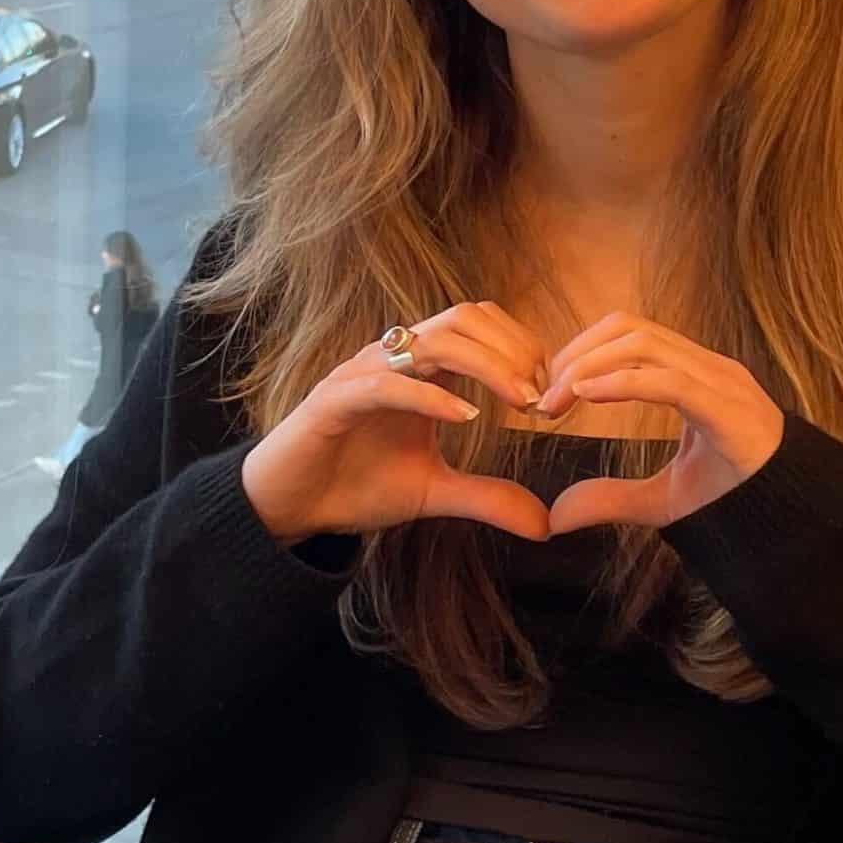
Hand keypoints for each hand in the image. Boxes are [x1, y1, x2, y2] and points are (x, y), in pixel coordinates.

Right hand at [241, 302, 552, 546]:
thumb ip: (487, 498)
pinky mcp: (334, 399)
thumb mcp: (434, 492)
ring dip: (486, 364)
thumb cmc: (356, 485)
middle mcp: (393, 357)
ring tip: (520, 400)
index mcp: (420, 368)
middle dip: (513, 349)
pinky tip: (466, 418)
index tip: (551, 397)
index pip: (481, 327)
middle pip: (464, 318)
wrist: (291, 506)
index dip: (523, 351)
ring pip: (432, 339)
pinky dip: (429, 395)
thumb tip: (545, 524)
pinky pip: (386, 383)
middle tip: (541, 396)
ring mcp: (362, 373)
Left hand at [536, 313, 785, 533]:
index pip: (630, 335)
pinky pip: (670, 381)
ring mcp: (721, 383)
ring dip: (591, 365)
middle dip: (578, 353)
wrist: (792, 520)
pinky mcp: (729, 410)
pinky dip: (622, 382)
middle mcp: (707, 368)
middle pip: (630, 327)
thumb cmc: (734, 499)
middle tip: (544, 397)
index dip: (582, 352)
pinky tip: (587, 395)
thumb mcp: (660, 501)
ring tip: (558, 399)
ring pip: (645, 343)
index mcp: (693, 376)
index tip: (549, 394)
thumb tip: (557, 516)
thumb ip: (611, 500)